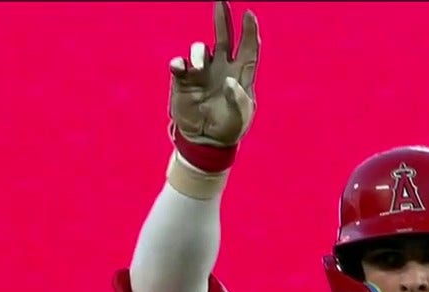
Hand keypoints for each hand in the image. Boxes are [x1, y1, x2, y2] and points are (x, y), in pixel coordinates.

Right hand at [169, 1, 259, 148]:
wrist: (206, 141)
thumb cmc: (229, 128)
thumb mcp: (240, 117)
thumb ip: (238, 99)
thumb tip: (229, 81)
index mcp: (241, 74)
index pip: (248, 48)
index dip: (249, 31)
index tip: (249, 15)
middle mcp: (222, 68)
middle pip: (223, 37)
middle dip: (223, 19)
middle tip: (221, 1)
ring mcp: (202, 72)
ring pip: (200, 49)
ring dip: (199, 53)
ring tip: (199, 67)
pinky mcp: (184, 80)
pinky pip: (179, 64)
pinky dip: (179, 63)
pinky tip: (180, 68)